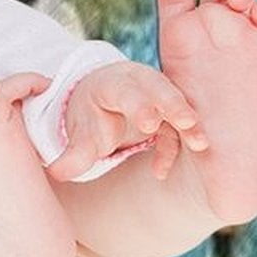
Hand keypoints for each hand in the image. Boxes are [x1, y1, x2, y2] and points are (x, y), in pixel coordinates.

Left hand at [46, 60, 207, 182]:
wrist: (101, 101)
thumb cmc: (91, 116)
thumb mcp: (80, 133)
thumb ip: (73, 154)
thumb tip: (56, 173)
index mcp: (112, 84)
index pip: (127, 91)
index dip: (139, 105)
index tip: (149, 123)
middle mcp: (139, 83)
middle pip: (160, 89)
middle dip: (174, 106)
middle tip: (187, 123)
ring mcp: (157, 94)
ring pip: (177, 105)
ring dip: (189, 124)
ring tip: (200, 144)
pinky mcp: (170, 111)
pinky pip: (177, 127)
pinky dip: (175, 147)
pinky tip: (159, 172)